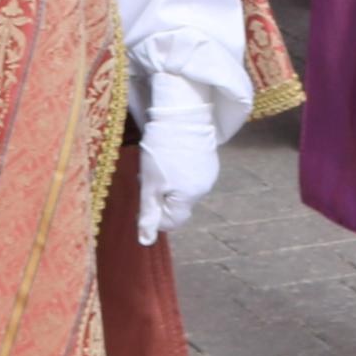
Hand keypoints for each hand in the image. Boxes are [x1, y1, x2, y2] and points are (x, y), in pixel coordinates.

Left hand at [133, 77, 220, 243]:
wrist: (182, 113)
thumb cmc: (161, 150)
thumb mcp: (149, 185)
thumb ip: (149, 214)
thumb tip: (146, 242)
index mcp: (189, 198)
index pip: (171, 222)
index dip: (155, 212)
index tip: (146, 193)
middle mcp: (204, 189)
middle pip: (177, 204)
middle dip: (162, 195)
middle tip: (150, 175)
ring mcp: (210, 173)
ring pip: (184, 188)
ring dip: (170, 182)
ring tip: (161, 161)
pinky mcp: (209, 158)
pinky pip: (191, 174)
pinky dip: (180, 170)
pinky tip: (172, 153)